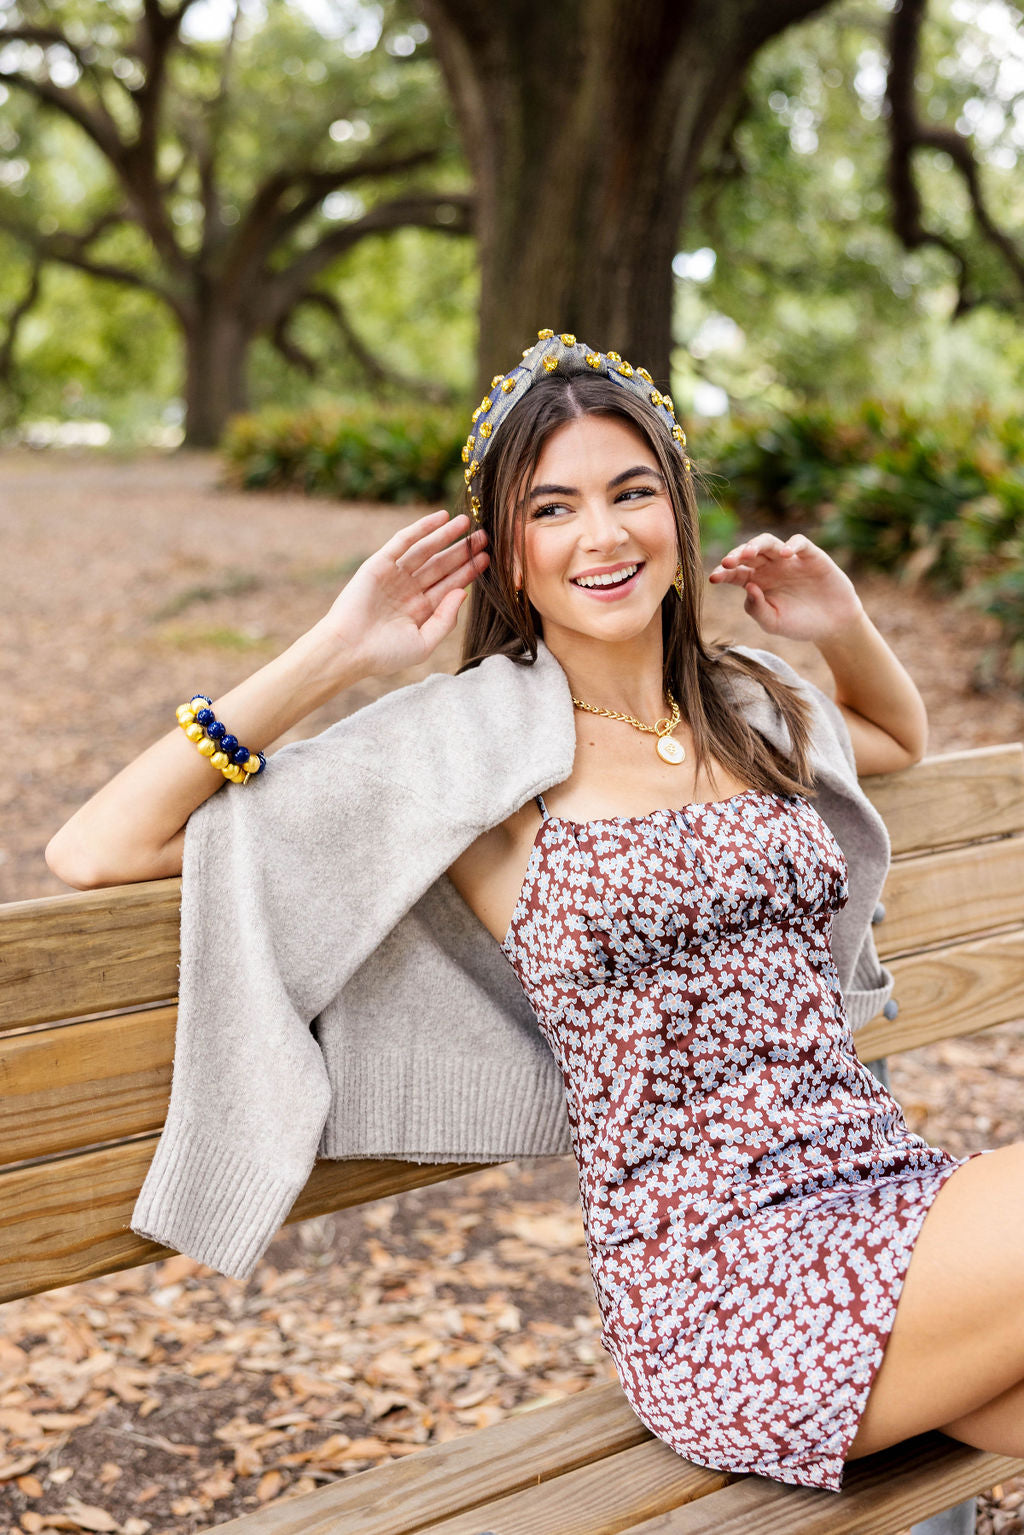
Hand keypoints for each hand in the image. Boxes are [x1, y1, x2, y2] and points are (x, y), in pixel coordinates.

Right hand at [317, 510, 488, 676]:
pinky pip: (404, 541)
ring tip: (467, 522)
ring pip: (426, 550)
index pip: (450, 585)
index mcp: (421, 609)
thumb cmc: (384, 654)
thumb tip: (463, 592)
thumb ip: (445, 620)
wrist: (348, 650)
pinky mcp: (379, 564)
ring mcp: (395, 575)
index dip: (469, 571)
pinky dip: (422, 528)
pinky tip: (442, 517)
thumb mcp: (424, 643)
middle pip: (442, 565)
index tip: (488, 558)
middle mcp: (409, 589)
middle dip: (463, 551)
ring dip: (446, 535)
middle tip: (484, 536)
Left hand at [708, 532, 863, 643]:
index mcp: (755, 582)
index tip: (713, 578)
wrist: (832, 625)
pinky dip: (792, 545)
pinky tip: (786, 554)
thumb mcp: (774, 623)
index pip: (734, 573)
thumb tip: (748, 587)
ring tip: (749, 553)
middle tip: (729, 562)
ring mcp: (789, 560)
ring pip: (768, 543)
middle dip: (736, 555)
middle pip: (748, 553)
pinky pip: (799, 543)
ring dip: (756, 545)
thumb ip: (758, 609)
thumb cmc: (799, 624)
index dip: (723, 573)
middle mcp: (769, 568)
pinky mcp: (810, 556)